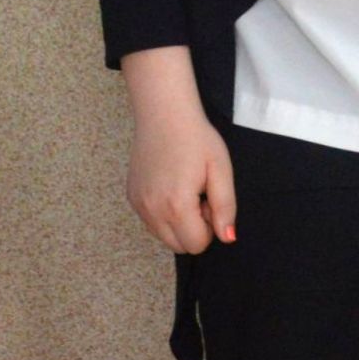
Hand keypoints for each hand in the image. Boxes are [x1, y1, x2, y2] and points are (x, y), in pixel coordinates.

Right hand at [120, 46, 235, 253]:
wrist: (164, 113)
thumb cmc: (196, 138)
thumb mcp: (220, 170)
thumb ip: (225, 207)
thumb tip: (227, 238)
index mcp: (176, 205)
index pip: (197, 245)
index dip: (209, 227)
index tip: (208, 199)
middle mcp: (152, 210)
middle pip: (179, 246)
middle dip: (193, 228)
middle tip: (197, 195)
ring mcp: (138, 204)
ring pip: (163, 236)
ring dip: (177, 222)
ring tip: (183, 189)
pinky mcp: (131, 197)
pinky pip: (151, 222)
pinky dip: (163, 213)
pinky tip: (169, 185)